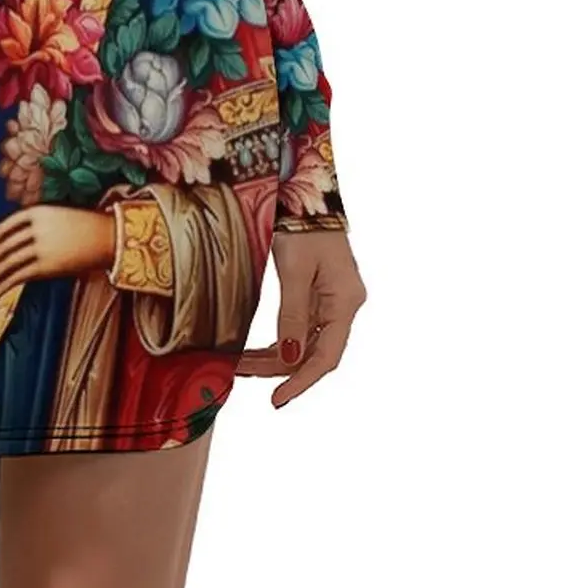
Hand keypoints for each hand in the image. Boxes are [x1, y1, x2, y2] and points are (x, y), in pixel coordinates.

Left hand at [0, 205, 116, 303]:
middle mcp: (35, 226)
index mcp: (33, 212)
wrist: (109, 236)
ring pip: (4, 264)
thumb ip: (27, 230)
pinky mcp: (49, 263)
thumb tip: (0, 251)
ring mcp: (42, 245)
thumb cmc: (78, 229)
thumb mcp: (51, 219)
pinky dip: (0, 287)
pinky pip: (17, 276)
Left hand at [235, 229, 365, 406]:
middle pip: (313, 351)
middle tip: (242, 375)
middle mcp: (343, 304)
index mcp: (345, 301)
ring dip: (275, 355)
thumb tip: (288, 357)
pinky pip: (301, 324)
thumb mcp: (295, 269)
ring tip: (241, 365)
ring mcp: (331, 298)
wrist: (305, 188)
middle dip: (278, 368)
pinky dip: (280, 338)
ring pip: (304, 340)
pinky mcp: (318, 290)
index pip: (326, 357)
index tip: (277, 399)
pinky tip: (258, 349)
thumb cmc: (303, 222)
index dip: (301, 381)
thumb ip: (293, 314)